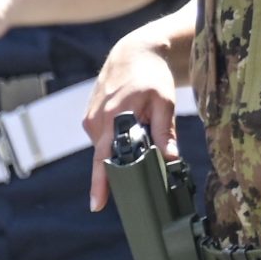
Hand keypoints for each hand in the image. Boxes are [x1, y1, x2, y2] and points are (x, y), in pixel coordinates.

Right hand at [83, 20, 184, 211]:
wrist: (134, 54)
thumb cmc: (152, 77)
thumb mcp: (164, 102)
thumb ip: (164, 131)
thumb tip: (170, 158)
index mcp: (112, 116)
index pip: (103, 158)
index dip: (100, 183)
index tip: (97, 205)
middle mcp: (96, 120)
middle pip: (103, 158)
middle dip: (113, 175)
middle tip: (130, 187)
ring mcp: (90, 120)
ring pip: (104, 149)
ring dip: (119, 152)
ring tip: (140, 136)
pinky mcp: (90, 119)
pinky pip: (103, 140)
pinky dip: (116, 142)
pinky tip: (131, 131)